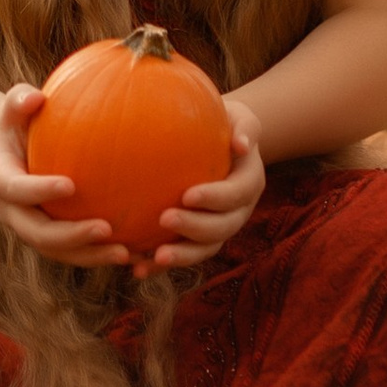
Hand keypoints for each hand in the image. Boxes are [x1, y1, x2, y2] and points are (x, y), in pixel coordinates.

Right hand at [0, 84, 130, 268]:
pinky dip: (99, 255)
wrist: (9, 150)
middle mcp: (13, 212)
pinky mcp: (50, 238)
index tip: (71, 185)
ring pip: (58, 252)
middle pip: (38, 234)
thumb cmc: (18, 120)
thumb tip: (36, 97)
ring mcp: (31, 229)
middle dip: (71, 237)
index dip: (40, 191)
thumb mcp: (14, 106)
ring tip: (126, 253)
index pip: (17, 190)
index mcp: (1, 180)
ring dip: (90, 255)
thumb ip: (20, 99)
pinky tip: (134, 253)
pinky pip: (74, 253)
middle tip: (105, 228)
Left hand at [146, 98, 265, 274]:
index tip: (187, 195)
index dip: (215, 198)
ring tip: (154, 257)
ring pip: (205, 249)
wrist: (219, 142)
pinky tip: (137, 269)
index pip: (236, 194)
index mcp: (248, 183)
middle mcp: (238, 211)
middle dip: (195, 228)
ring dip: (181, 256)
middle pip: (222, 228)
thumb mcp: (240, 117)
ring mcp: (219, 228)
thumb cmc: (224, 122)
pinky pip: (182, 254)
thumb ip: (244, 127)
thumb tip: (241, 144)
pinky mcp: (198, 239)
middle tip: (164, 219)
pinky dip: (161, 265)